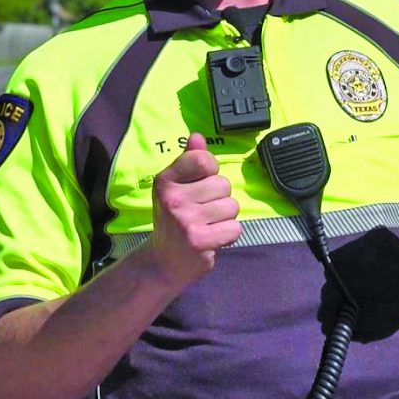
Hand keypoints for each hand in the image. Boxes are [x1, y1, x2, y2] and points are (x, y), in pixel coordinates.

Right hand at [144, 133, 240, 289]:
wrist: (163, 262)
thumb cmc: (174, 219)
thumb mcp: (175, 187)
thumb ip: (189, 161)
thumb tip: (197, 136)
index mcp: (166, 180)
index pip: (204, 160)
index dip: (211, 171)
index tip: (200, 183)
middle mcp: (173, 198)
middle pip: (223, 184)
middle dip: (219, 198)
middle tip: (202, 211)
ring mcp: (186, 220)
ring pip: (231, 206)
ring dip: (224, 217)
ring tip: (207, 225)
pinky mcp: (200, 241)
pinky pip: (235, 228)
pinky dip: (228, 235)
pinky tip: (212, 238)